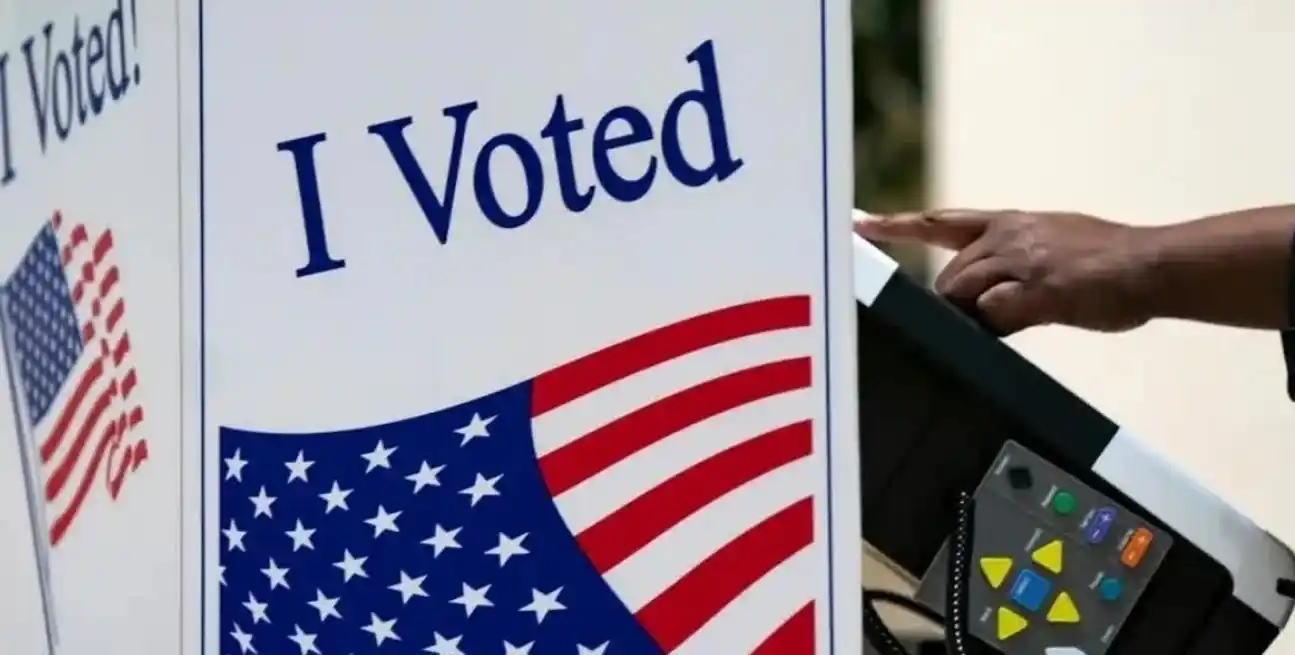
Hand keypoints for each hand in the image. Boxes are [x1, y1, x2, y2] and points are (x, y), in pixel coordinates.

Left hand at [855, 209, 1154, 333]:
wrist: (1151, 265)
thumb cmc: (1107, 262)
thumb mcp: (1051, 242)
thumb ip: (1011, 258)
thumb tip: (986, 291)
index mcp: (1009, 223)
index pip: (941, 221)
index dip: (897, 225)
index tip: (858, 224)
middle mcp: (1008, 236)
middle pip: (949, 277)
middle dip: (959, 304)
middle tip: (1000, 313)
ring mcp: (1020, 262)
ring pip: (963, 294)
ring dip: (978, 315)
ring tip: (1028, 310)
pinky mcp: (1036, 291)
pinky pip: (993, 315)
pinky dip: (1001, 325)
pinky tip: (1033, 317)